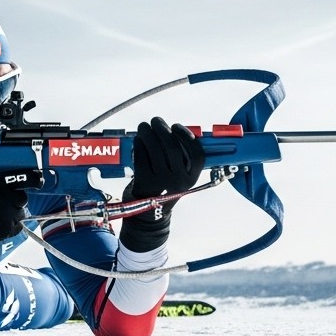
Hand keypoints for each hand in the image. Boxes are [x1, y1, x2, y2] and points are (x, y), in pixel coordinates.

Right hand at [0, 146, 40, 260]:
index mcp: (0, 182)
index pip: (28, 178)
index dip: (35, 178)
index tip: (37, 179)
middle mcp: (8, 198)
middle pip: (23, 196)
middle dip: (16, 197)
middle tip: (4, 199)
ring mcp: (9, 215)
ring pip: (20, 211)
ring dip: (13, 210)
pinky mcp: (8, 229)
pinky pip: (17, 225)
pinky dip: (11, 224)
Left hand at [120, 117, 205, 252]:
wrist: (149, 215)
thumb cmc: (165, 188)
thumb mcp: (181, 177)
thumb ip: (181, 157)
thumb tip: (170, 129)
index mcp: (192, 178)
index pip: (197, 154)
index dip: (187, 137)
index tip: (177, 126)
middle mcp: (178, 180)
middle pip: (172, 147)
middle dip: (162, 128)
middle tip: (156, 121)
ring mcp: (161, 182)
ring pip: (154, 148)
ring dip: (147, 132)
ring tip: (144, 127)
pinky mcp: (144, 181)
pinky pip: (141, 156)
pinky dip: (138, 144)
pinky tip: (138, 140)